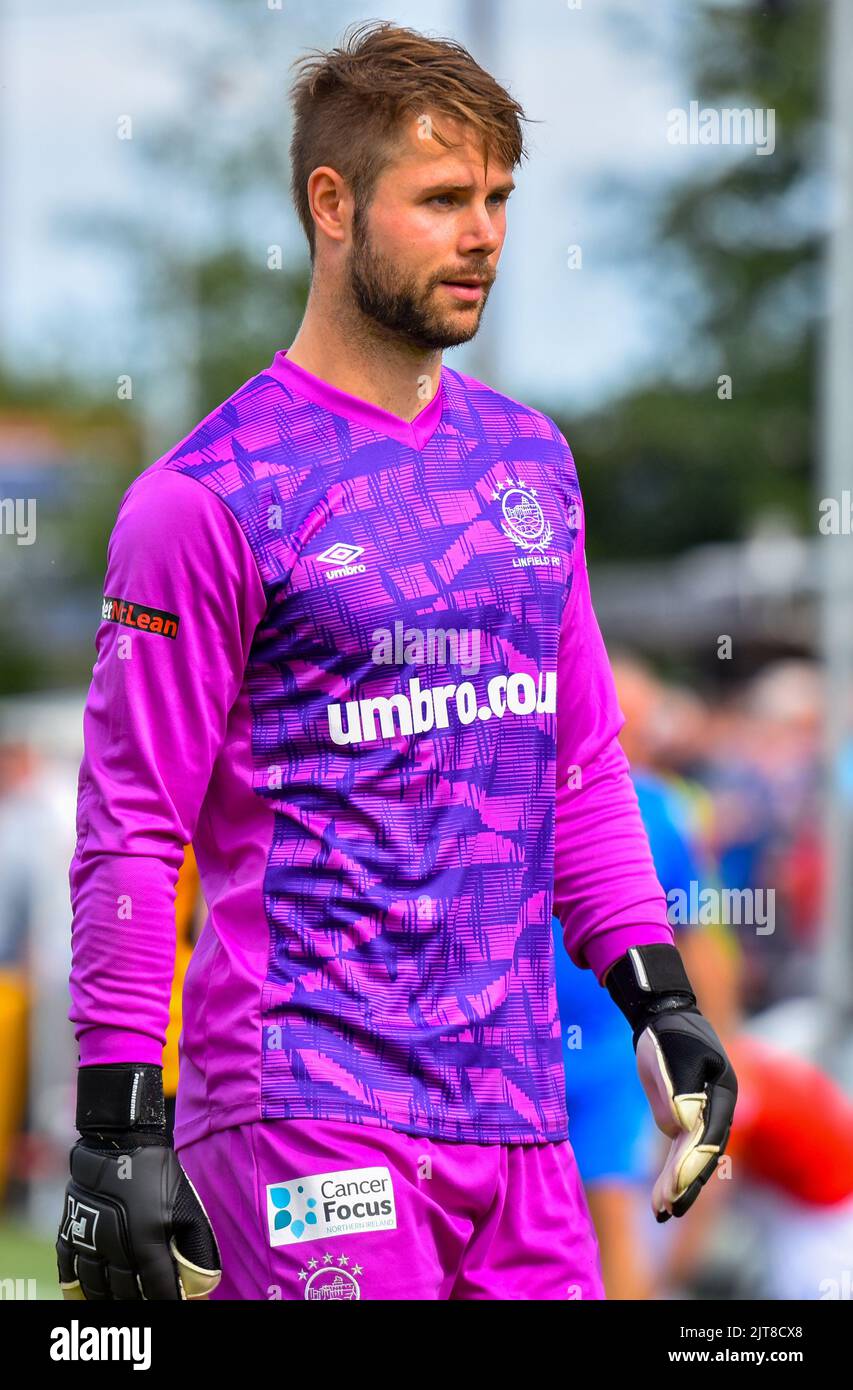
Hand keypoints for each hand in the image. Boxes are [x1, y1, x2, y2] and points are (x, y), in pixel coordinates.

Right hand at [57, 1062, 220, 1299]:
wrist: (117, 1141)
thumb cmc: (157, 1173)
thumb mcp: (186, 1207)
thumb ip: (195, 1247)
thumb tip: (203, 1284)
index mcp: (147, 1242)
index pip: (158, 1291)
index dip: (167, 1303)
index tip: (174, 1307)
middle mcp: (115, 1248)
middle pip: (126, 1296)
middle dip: (139, 1305)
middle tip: (148, 1305)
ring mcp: (89, 1243)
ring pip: (96, 1290)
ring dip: (110, 1302)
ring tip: (121, 1306)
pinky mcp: (69, 1234)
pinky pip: (69, 1274)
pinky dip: (78, 1292)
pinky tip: (87, 1299)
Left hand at [634, 1007, 736, 1221]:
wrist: (662, 1019)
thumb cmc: (669, 1034)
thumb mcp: (674, 1056)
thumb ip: (679, 1090)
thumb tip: (681, 1127)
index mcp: (722, 1094)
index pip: (709, 1136)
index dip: (692, 1163)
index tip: (675, 1186)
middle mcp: (717, 1111)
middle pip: (703, 1155)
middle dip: (686, 1184)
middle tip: (668, 1209)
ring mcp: (700, 1118)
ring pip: (690, 1159)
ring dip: (677, 1186)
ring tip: (661, 1213)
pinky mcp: (682, 1122)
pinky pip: (678, 1154)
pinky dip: (670, 1175)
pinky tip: (660, 1201)